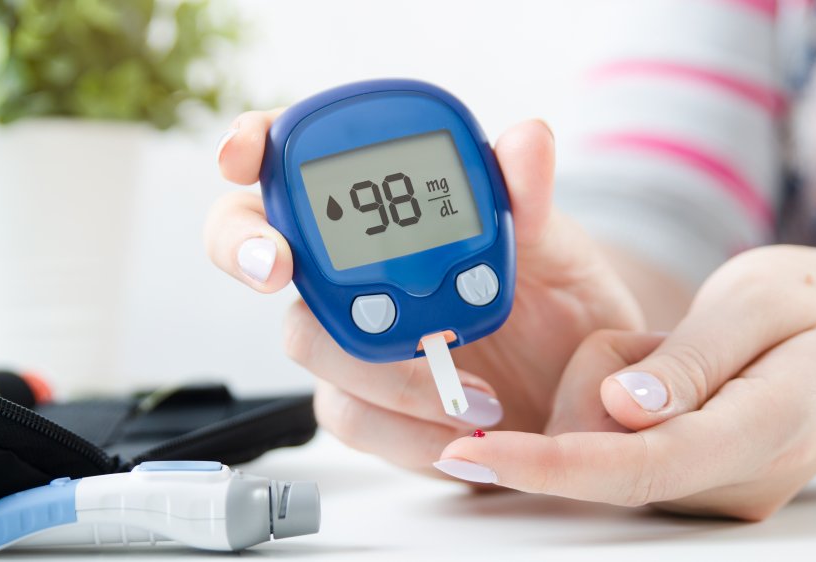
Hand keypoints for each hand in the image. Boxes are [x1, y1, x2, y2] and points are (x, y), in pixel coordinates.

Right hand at [204, 110, 656, 471]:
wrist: (574, 385)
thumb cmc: (551, 299)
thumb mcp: (550, 241)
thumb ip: (527, 195)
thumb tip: (526, 138)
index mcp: (383, 208)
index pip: (295, 159)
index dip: (249, 146)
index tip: (241, 156)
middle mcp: (349, 268)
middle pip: (256, 246)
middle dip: (246, 248)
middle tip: (280, 265)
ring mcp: (350, 336)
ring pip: (307, 341)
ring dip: (379, 366)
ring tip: (469, 390)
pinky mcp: (367, 405)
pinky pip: (351, 417)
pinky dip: (403, 429)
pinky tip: (458, 431)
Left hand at [434, 246, 815, 519]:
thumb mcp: (760, 301)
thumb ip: (689, 360)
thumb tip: (622, 408)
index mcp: (762, 429)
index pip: (639, 466)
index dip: (551, 464)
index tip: (480, 450)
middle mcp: (733, 481)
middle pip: (606, 458)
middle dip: (586, 392)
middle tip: (650, 342)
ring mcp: (714, 492)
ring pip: (604, 451)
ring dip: (606, 390)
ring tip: (673, 352)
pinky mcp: (692, 485)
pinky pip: (619, 448)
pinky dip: (620, 405)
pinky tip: (666, 377)